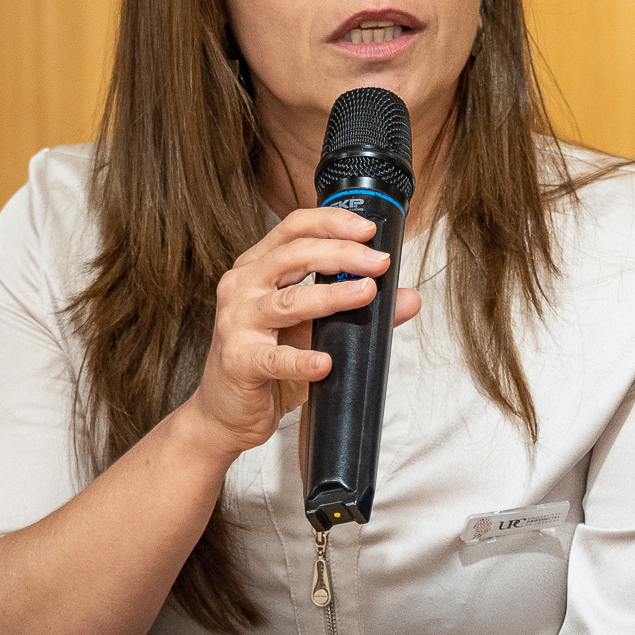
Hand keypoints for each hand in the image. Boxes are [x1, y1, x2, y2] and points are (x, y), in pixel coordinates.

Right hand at [182, 207, 421, 461]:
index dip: (332, 223)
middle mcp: (242, 286)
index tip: (369, 230)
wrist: (226, 412)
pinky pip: (274, 358)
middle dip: (342, 254)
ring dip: (331, 297)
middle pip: (293, 255)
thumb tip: (409, 298)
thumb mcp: (315, 330)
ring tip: (366, 294)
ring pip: (288, 301)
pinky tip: (326, 362)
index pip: (293, 228)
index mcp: (257, 267)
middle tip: (379, 263)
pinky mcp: (238, 360)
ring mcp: (236, 322)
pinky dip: (302, 360)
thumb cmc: (267, 362)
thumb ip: (356, 309)